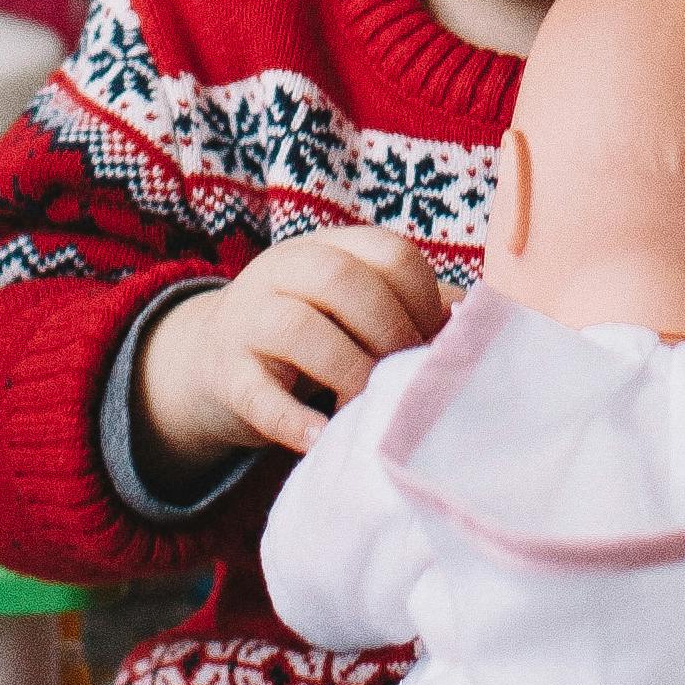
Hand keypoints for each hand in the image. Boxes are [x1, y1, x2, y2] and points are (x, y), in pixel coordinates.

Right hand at [135, 228, 450, 467]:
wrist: (210, 358)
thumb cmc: (310, 333)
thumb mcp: (352, 307)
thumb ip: (408, 310)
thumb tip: (474, 328)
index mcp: (329, 247)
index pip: (389, 254)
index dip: (422, 302)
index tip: (429, 346)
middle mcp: (285, 270)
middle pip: (344, 281)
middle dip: (389, 334)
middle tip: (403, 381)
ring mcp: (249, 319)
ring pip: (298, 329)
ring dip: (347, 373)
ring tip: (364, 408)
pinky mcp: (226, 375)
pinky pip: (257, 394)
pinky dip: (293, 419)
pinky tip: (323, 437)